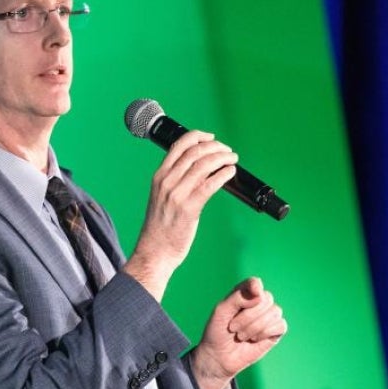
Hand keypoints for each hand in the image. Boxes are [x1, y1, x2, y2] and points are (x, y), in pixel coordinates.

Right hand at [123, 130, 237, 299]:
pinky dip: (223, 174)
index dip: (197, 137)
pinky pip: (210, 185)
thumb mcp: (162, 198)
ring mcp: (177, 194)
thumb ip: (175, 182)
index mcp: (159, 177)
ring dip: (222, 158)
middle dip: (215, 147)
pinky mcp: (189, 208)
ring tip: (232, 159)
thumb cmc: (160, 228)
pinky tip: (231, 172)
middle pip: (194, 152)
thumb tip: (200, 170)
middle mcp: (166, 182)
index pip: (178, 146)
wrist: (154, 251)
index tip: (211, 137)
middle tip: (227, 151)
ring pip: (204, 165)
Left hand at [190, 277, 286, 388]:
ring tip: (241, 336)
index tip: (254, 292)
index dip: (256, 286)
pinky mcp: (275, 331)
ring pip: (274, 312)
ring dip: (254, 327)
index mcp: (244, 294)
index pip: (255, 283)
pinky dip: (264, 333)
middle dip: (248, 316)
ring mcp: (268, 317)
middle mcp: (258, 303)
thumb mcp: (222, 311)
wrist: (219, 357)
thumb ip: (238, 297)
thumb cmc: (217, 332)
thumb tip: (259, 294)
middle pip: (266, 299)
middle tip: (233, 328)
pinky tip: (254, 340)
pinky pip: (280, 325)